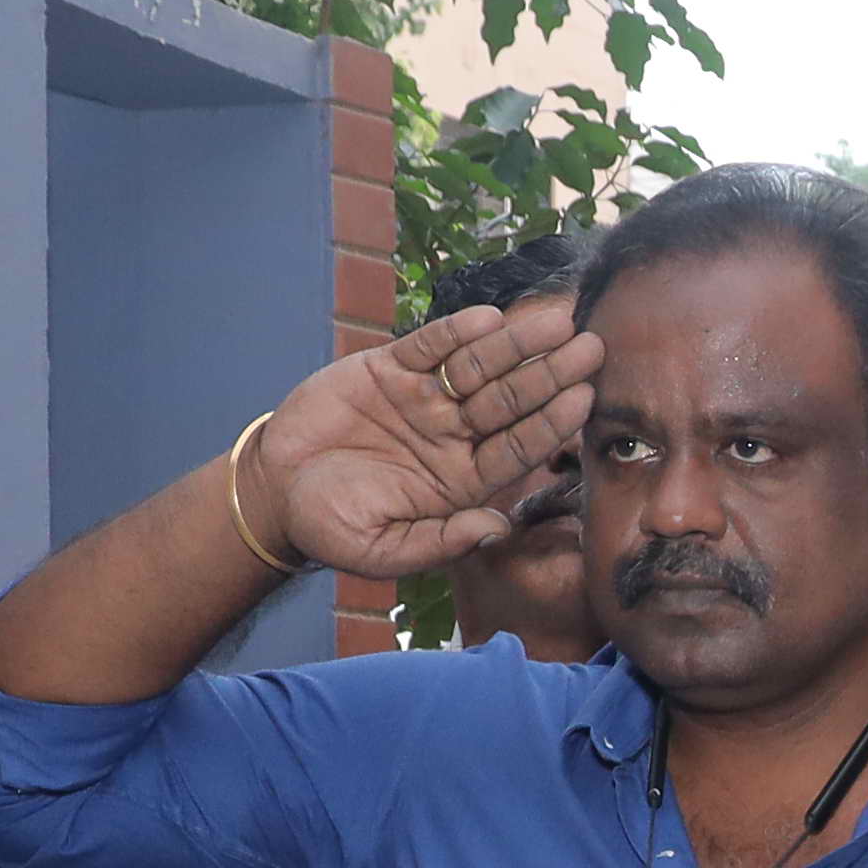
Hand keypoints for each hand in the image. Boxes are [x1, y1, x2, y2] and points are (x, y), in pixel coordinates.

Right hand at [253, 301, 604, 579]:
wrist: (275, 489)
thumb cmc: (331, 526)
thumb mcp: (382, 549)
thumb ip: (440, 542)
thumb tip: (496, 527)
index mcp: (463, 480)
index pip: (518, 448)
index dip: (550, 423)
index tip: (583, 398)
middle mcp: (454, 436)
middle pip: (511, 400)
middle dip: (550, 374)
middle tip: (591, 347)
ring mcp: (426, 399)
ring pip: (480, 367)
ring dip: (516, 344)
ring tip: (554, 320)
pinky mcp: (391, 369)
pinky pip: (430, 346)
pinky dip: (455, 332)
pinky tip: (488, 318)